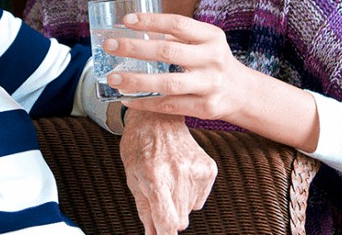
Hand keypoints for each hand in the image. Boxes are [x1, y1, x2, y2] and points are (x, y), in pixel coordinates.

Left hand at [106, 13, 251, 122]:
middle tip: (110, 46)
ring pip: (167, 83)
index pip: (178, 24)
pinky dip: (145, 103)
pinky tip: (126, 100)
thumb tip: (131, 30)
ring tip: (113, 78)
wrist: (242, 92)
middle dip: (134, 48)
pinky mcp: (206, 108)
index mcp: (211, 36)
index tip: (125, 20)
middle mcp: (213, 59)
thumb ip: (175, 37)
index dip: (151, 21)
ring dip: (136, 81)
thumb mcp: (203, 43)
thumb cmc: (211, 61)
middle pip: (168, 52)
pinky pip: (170, 106)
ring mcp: (210, 85)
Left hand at [120, 108, 216, 234]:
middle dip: (168, 216)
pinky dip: (189, 194)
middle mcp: (178, 173)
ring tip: (168, 179)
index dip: (165, 234)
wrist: (158, 118)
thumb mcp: (132, 178)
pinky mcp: (209, 169)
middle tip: (159, 197)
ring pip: (190, 210)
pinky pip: (199, 200)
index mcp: (155, 177)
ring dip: (178, 203)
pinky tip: (180, 174)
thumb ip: (144, 210)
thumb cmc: (139, 147)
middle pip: (180, 220)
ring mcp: (197, 170)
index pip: (167, 221)